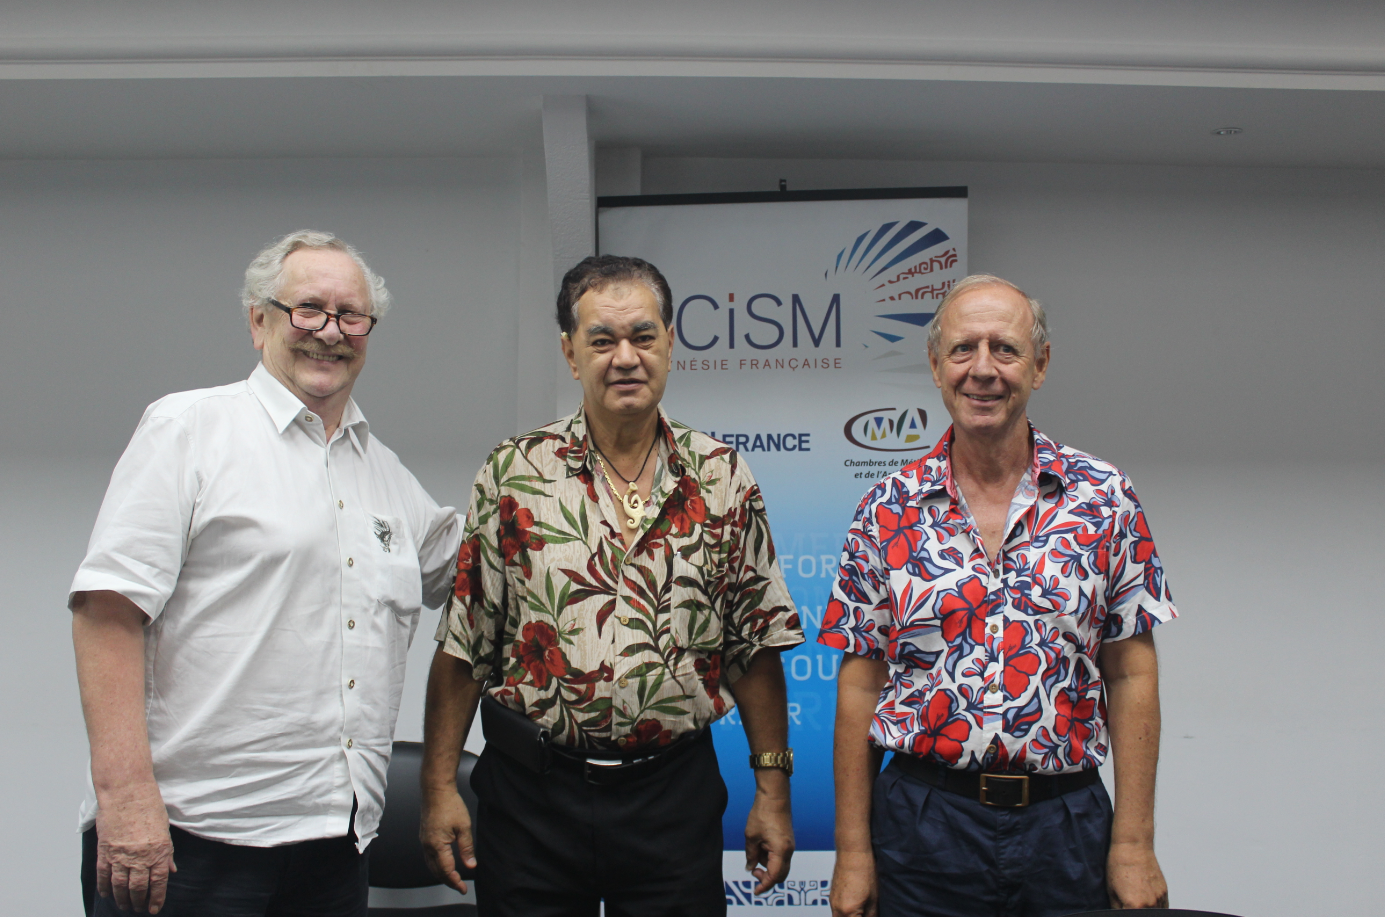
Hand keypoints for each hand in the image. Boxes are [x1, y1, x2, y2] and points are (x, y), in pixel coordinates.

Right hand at [94, 784, 175, 913]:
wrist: (127, 792)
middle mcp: (140, 856)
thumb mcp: (165, 830)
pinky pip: (103, 875)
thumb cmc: (149, 806)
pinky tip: (107, 894)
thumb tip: (171, 870)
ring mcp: (120, 855)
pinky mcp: (105, 851)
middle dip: (138, 902)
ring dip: (122, 899)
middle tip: (138, 909)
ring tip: (124, 906)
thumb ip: (167, 853)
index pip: (158, 882)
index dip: (156, 898)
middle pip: (138, 888)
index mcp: (159, 851)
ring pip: (120, 886)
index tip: (154, 909)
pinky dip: (104, 887)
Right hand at [420, 788, 475, 893]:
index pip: (446, 871)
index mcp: (437, 845)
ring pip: (431, 865)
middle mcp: (427, 846)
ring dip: (441, 874)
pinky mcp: (424, 836)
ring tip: (453, 879)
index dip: (455, 882)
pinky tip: (444, 865)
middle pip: (436, 871)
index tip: (463, 889)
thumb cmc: (450, 805)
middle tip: (460, 887)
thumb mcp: (464, 827)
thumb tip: (470, 866)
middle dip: (448, 881)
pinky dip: (436, 865)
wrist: (436, 790)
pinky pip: (429, 857)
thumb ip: (467, 848)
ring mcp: (424, 841)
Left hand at [744, 781, 793, 894]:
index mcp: (781, 851)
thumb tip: (750, 868)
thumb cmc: (762, 814)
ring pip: (780, 865)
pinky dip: (770, 858)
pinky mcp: (787, 841)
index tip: (755, 891)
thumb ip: (751, 855)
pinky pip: (780, 856)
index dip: (764, 885)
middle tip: (753, 870)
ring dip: (768, 865)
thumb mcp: (751, 837)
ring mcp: (790, 845)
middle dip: (767, 877)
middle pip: (780, 875)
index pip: (774, 877)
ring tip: (754, 851)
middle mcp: (789, 850)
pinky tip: (760, 847)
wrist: (774, 797)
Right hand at [829, 849, 877, 916]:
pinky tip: (856, 905)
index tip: (869, 916)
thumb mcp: (873, 899)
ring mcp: (832, 901)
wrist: (853, 853)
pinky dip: (845, 912)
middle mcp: (836, 908)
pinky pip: (836, 910)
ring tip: (861, 911)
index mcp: (848, 912)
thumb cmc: (864, 872)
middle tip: (865, 914)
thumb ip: (871, 915)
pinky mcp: (832, 895)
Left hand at [1106, 839, 1167, 908]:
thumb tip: (1120, 913)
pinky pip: (1163, 908)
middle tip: (1128, 902)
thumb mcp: (1111, 891)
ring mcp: (1159, 899)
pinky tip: (1147, 902)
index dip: (1124, 912)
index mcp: (1134, 906)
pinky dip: (1156, 908)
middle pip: (1142, 915)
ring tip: (1137, 900)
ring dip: (1146, 911)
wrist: (1133, 847)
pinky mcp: (1164, 892)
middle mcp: (1150, 904)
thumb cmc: (1119, 865)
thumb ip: (1117, 907)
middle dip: (1134, 911)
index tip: (1123, 907)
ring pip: (1155, 914)